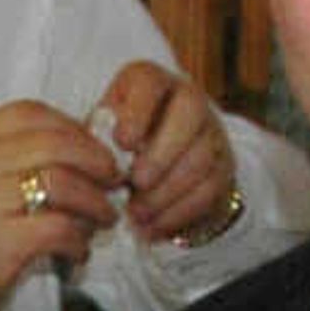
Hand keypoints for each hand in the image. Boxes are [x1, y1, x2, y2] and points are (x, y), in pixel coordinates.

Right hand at [0, 99, 128, 310]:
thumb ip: (20, 155)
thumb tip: (88, 146)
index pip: (33, 114)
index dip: (74, 129)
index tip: (93, 150)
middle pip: (57, 144)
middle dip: (97, 162)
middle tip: (114, 181)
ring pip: (64, 184)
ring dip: (96, 203)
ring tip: (104, 218)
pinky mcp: (1, 243)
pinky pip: (60, 228)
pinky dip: (80, 240)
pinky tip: (79, 250)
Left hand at [95, 61, 240, 243]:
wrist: (153, 169)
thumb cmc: (113, 147)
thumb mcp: (97, 135)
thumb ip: (93, 140)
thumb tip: (87, 159)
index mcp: (149, 82)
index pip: (149, 82)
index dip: (138, 111)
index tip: (122, 142)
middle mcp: (187, 98)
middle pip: (189, 113)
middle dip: (161, 153)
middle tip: (135, 183)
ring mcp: (210, 131)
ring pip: (199, 156)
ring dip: (165, 191)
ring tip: (135, 214)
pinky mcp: (222, 166)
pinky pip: (208, 189)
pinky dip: (177, 213)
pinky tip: (151, 228)